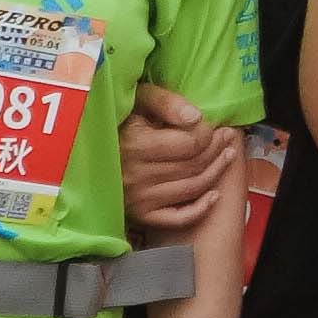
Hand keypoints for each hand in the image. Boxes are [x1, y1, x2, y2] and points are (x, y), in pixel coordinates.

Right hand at [115, 83, 236, 231]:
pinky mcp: (140, 215)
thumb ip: (167, 102)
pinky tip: (214, 195)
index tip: (216, 125)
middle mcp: (135, 175)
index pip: (190, 143)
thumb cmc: (121, 119)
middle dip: (217, 150)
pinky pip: (178, 218)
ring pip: (192, 188)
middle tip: (227, 137)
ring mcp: (138, 198)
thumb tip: (196, 117)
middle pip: (194, 165)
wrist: (90, 148)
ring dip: (216, 172)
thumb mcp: (138, 99)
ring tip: (227, 155)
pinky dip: (201, 208)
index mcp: (135, 145)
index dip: (210, 133)